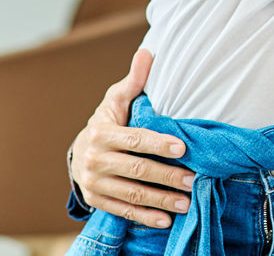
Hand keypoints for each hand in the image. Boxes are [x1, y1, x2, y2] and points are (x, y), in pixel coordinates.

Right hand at [69, 49, 194, 228]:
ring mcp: (94, 182)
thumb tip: (148, 52)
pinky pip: (123, 210)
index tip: (182, 148)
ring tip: (187, 202)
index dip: (159, 144)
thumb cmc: (108, 121)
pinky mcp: (96, 200)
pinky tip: (166, 220)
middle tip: (193, 180)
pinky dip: (145, 216)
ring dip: (161, 200)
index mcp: (102, 132)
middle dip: (167, 176)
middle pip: (136, 170)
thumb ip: (134, 80)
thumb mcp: (117, 99)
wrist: (80, 152)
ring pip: (132, 194)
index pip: (135, 139)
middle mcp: (94, 159)